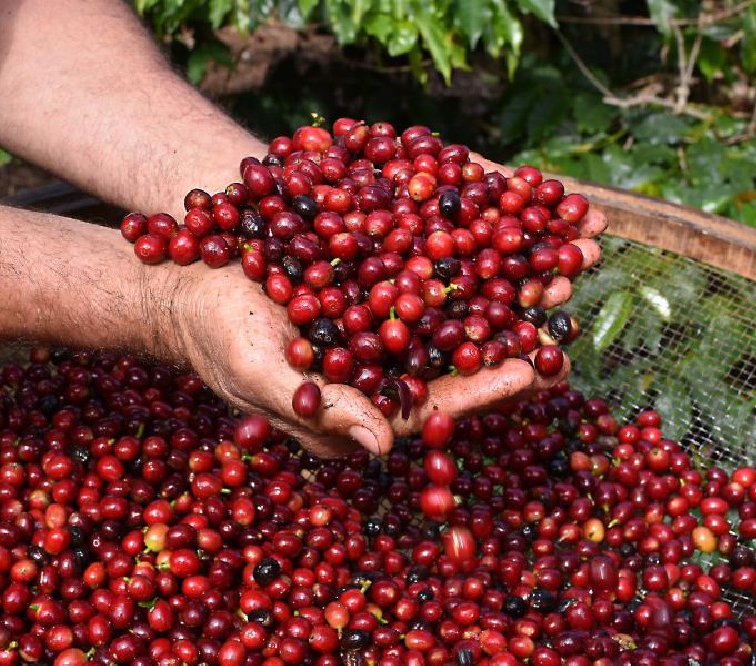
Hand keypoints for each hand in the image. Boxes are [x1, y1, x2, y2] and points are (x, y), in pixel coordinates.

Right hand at [161, 157, 607, 458]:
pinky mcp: (377, 276)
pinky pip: (432, 262)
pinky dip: (471, 243)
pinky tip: (507, 222)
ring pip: (458, 305)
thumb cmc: (215, 337)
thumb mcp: (260, 375)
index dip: (485, 386)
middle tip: (567, 301)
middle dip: (517, 328)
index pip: (437, 403)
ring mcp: (385, 319)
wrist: (188, 280)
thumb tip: (381, 449)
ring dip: (509, 282)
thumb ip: (321, 410)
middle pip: (462, 352)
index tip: (534, 368)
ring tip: (560, 258)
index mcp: (365, 404)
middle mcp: (385, 364)